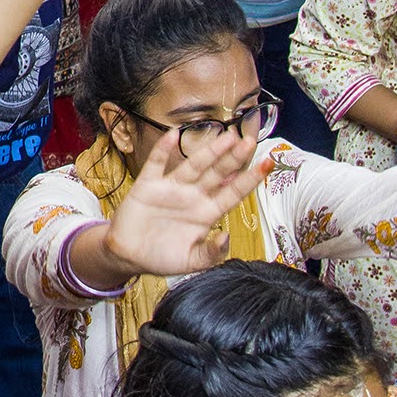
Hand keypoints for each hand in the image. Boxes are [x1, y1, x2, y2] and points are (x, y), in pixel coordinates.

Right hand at [102, 124, 279, 281]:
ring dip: (209, 151)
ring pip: (193, 165)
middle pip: (217, 173)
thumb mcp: (191, 262)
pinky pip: (156, 164)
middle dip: (234, 158)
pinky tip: (172, 134)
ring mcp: (171, 188)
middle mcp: (192, 196)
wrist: (129, 255)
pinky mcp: (148, 185)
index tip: (267, 165)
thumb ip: (210, 254)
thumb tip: (226, 237)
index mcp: (206, 214)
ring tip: (226, 136)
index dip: (250, 179)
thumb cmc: (163, 257)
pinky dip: (163, 149)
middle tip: (249, 140)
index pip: (233, 193)